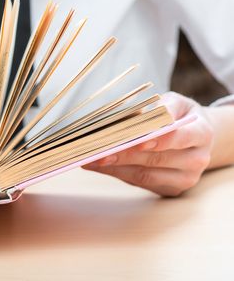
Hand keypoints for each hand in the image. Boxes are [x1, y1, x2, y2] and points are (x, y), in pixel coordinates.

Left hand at [83, 92, 213, 196]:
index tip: (136, 140)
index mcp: (201, 133)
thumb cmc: (179, 116)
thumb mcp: (175, 103)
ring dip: (114, 167)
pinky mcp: (170, 189)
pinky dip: (117, 173)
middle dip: (124, 155)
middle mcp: (197, 159)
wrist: (195, 138)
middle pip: (156, 159)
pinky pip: (140, 183)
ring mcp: (185, 178)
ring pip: (145, 175)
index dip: (157, 140)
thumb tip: (136, 116)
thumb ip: (160, 107)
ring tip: (90, 159)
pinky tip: (99, 166)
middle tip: (97, 150)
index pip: (178, 137)